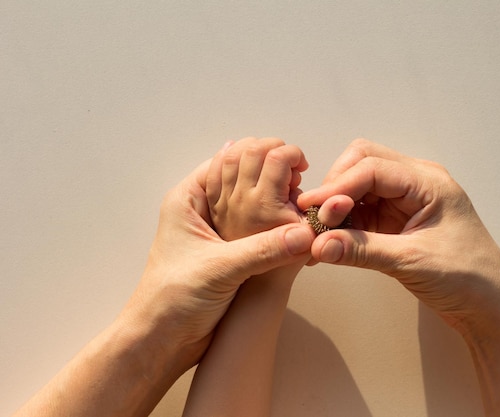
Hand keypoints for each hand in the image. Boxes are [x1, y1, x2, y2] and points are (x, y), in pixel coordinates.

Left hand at [121, 151, 315, 367]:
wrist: (163, 340)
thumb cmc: (172, 299)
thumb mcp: (220, 269)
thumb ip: (263, 249)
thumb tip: (304, 234)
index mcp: (188, 200)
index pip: (226, 160)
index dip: (258, 155)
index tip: (291, 160)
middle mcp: (202, 211)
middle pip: (241, 178)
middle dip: (270, 177)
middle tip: (299, 179)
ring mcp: (216, 232)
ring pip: (251, 204)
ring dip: (274, 202)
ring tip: (300, 200)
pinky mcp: (229, 254)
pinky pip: (256, 230)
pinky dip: (275, 226)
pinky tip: (294, 227)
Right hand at [297, 139, 499, 331]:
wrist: (489, 306)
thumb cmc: (467, 278)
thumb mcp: (412, 262)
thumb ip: (362, 250)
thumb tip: (318, 245)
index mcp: (428, 182)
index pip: (372, 167)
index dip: (338, 186)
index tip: (313, 209)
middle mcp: (416, 183)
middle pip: (362, 162)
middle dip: (335, 186)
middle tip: (317, 218)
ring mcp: (405, 201)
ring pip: (358, 185)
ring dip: (336, 204)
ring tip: (318, 233)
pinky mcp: (396, 220)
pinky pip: (362, 209)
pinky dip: (344, 221)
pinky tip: (330, 241)